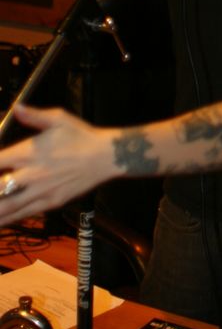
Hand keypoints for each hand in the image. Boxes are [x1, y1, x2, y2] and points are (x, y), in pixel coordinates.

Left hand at [0, 105, 111, 225]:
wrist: (105, 156)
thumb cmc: (80, 135)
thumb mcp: (58, 118)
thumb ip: (34, 115)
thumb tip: (17, 108)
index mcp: (29, 152)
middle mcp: (31, 175)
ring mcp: (40, 192)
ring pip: (6, 209)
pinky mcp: (50, 204)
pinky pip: (23, 215)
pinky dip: (6, 220)